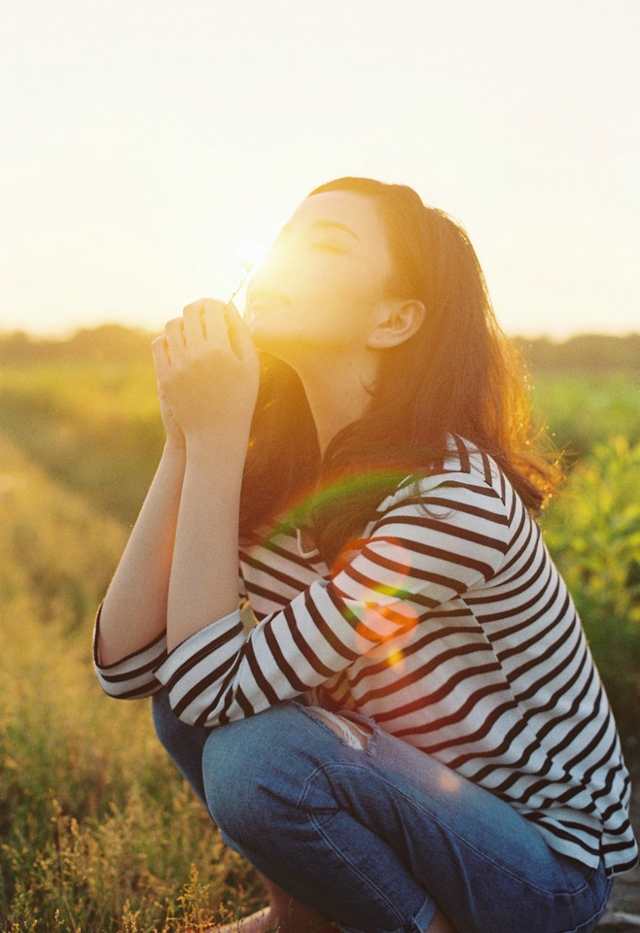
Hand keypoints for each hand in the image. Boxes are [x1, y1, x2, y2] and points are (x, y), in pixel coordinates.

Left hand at [151, 299, 259, 451]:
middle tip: (204, 310)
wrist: (216, 434)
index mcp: (221, 350)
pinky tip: (178, 342)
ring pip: (172, 326)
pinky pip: (159, 345)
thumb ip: (242, 333)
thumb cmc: (240, 399)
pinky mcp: (165, 377)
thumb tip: (230, 306)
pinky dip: (167, 338)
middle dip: (198, 306)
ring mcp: (178, 366)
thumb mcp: (250, 366)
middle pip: (190, 313)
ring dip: (182, 320)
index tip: (219, 306)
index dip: (216, 303)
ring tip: (192, 327)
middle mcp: (197, 354)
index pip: (213, 310)